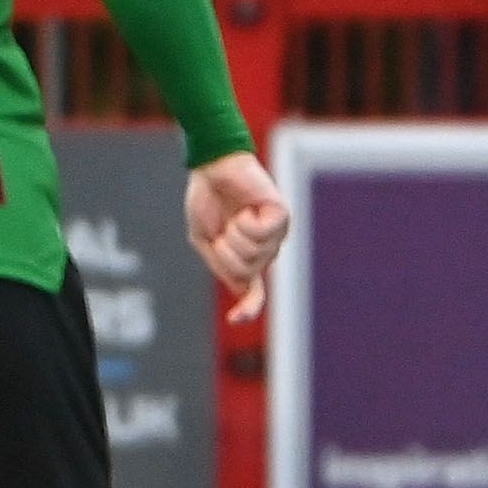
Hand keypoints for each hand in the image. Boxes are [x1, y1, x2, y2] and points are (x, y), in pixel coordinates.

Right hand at [187, 150, 290, 323]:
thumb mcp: (205, 239)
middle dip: (225, 252)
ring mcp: (276, 234)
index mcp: (248, 258)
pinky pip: (260, 234)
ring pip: (253, 255)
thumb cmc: (208, 200)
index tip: (234, 319)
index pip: (254, 292)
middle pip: (244, 272)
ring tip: (235, 215)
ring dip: (233, 235)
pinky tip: (246, 209)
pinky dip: (245, 223)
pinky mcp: (281, 216)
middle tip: (223, 228)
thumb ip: (222, 265)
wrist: (211, 168)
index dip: (248, 308)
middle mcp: (266, 249)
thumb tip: (243, 289)